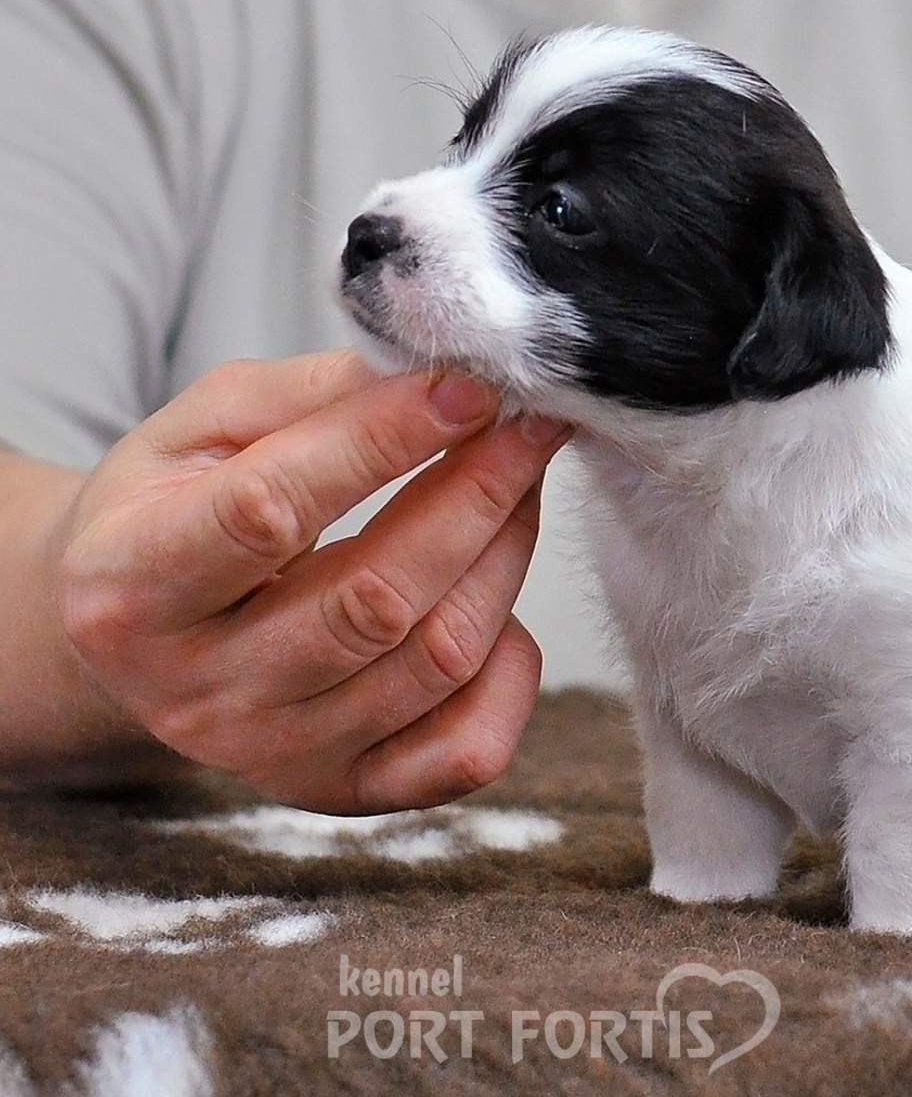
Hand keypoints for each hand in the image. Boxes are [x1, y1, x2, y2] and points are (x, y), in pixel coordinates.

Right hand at [46, 351, 570, 812]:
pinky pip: (467, 748)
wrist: (143, 632)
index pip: (269, 510)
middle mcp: (196, 693)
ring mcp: (275, 755)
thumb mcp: (202, 426)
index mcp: (128, 588)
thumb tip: (435, 374)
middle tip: (529, 422)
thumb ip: (309, 394)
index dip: (382, 439)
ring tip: (520, 483)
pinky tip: (500, 600)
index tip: (470, 385)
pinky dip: (513, 670)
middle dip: (475, 495)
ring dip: (504, 556)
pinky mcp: (346, 790)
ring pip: (436, 658)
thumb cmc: (178, 507)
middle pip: (375, 598)